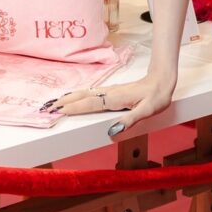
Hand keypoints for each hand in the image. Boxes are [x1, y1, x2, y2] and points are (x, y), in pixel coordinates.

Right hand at [41, 73, 174, 137]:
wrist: (162, 81)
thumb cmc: (156, 97)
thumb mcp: (147, 111)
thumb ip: (131, 120)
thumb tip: (113, 130)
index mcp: (115, 99)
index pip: (90, 104)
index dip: (74, 108)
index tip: (58, 111)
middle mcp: (110, 93)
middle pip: (83, 96)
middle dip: (66, 101)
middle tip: (49, 106)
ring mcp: (111, 91)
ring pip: (86, 93)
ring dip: (70, 97)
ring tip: (57, 101)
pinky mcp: (113, 91)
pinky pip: (92, 93)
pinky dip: (80, 95)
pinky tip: (77, 97)